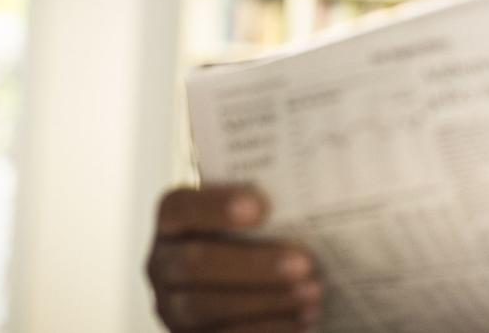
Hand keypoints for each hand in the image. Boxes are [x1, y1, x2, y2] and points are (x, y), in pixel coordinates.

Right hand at [146, 185, 322, 331]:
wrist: (251, 280)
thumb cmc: (261, 233)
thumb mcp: (262, 211)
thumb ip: (276, 193)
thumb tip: (325, 171)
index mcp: (174, 221)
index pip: (181, 207)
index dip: (215, 206)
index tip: (261, 207)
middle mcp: (163, 263)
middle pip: (194, 264)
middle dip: (253, 265)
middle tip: (305, 262)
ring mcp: (172, 306)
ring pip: (206, 308)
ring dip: (265, 301)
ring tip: (314, 295)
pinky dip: (267, 330)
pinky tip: (303, 322)